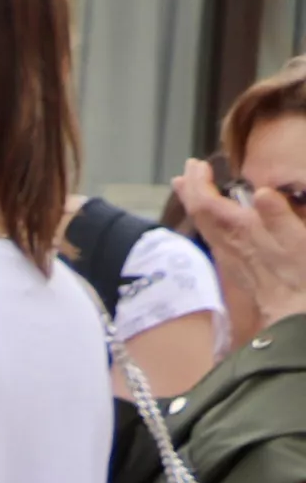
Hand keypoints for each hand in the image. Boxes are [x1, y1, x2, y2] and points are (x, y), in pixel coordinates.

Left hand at [178, 158, 305, 334]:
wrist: (295, 317)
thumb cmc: (302, 278)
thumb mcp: (300, 243)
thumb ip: (280, 217)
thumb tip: (263, 193)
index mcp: (242, 233)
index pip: (208, 203)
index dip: (200, 182)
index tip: (197, 164)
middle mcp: (229, 245)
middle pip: (199, 214)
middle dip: (192, 190)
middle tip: (188, 171)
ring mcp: (232, 258)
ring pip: (205, 227)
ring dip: (197, 205)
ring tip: (194, 190)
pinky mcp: (238, 269)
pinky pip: (216, 241)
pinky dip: (210, 223)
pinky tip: (215, 223)